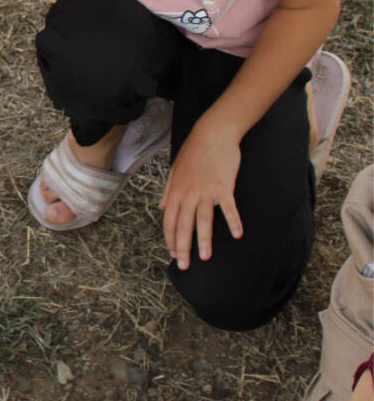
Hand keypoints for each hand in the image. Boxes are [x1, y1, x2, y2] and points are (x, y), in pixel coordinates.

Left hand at [159, 118, 244, 269]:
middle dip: (182, 248)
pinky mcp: (224, 186)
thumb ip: (168, 191)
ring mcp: (206, 191)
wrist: (211, 134)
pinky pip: (228, 207)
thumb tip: (162, 207)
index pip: (168, 221)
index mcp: (176, 191)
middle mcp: (188, 194)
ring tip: (204, 257)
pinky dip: (233, 221)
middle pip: (183, 225)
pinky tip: (237, 235)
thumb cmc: (193, 152)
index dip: (170, 239)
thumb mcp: (174, 171)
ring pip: (203, 220)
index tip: (173, 254)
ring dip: (203, 240)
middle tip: (184, 266)